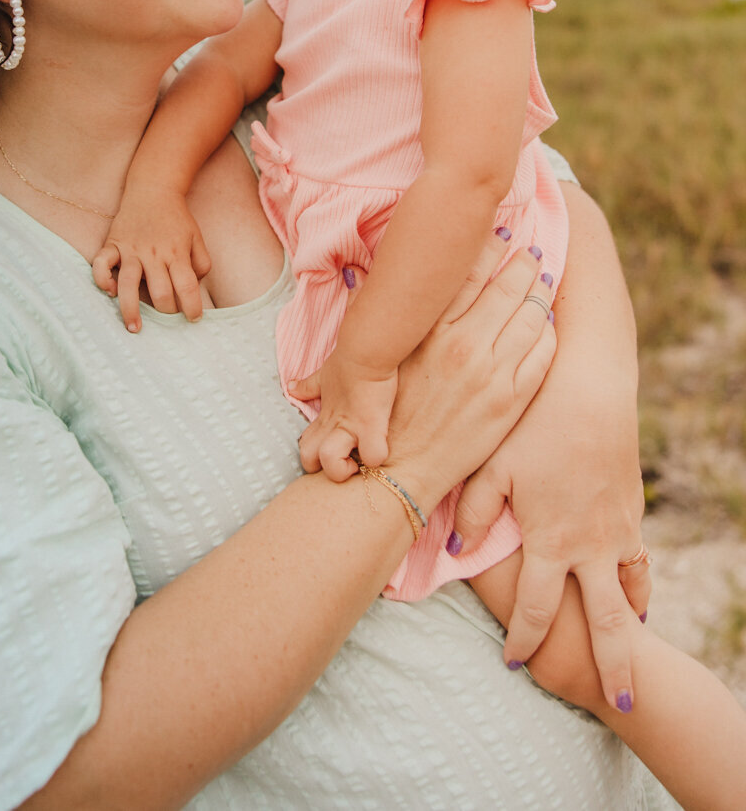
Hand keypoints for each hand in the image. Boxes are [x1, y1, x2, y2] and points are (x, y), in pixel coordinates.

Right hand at [91, 186, 211, 332]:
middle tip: (168, 318)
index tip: (194, 318)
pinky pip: (101, 263)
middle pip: (160, 292)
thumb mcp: (196, 238)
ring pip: (129, 284)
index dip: (193, 307)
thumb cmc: (176, 218)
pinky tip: (109, 291)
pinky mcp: (113, 244)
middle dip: (166, 312)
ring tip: (135, 328)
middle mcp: (154, 254)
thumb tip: (194, 289)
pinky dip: (102, 279)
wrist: (153, 189)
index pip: (187, 287)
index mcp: (177, 253)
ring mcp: (131, 249)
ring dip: (131, 310)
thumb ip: (201, 264)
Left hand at [290, 352, 397, 480]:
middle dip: (324, 468)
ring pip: (332, 465)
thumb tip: (291, 386)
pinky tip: (379, 449)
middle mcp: (333, 426)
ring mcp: (351, 428)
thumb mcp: (323, 376)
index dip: (315, 456)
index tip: (333, 451)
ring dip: (343, 469)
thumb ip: (308, 386)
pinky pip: (373, 455)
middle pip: (309, 461)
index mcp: (324, 418)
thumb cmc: (347, 362)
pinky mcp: (372, 425)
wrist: (365, 350)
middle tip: (345, 460)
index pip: (306, 447)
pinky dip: (376, 456)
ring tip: (358, 461)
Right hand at [382, 236, 555, 513]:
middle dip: (524, 263)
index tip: (499, 232)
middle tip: (532, 251)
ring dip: (541, 293)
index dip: (487, 247)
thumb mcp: (380, 354)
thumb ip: (383, 311)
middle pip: (507, 288)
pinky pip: (543, 354)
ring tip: (544, 281)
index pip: (468, 273)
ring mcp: (491, 374)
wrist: (400, 469)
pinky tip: (545, 324)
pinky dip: (548, 333)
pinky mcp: (511, 401)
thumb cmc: (386, 408)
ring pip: (531, 316)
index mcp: (430, 331)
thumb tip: (360, 269)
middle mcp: (463, 346)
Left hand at [450, 243, 646, 707]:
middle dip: (613, 667)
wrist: (591, 388)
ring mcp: (617, 529)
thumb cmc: (533, 422)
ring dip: (631, 628)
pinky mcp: (631, 510)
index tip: (515, 662)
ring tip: (628, 655)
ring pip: (630, 592)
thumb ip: (473, 511)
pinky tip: (636, 597)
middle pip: (606, 623)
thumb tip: (454, 547)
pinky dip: (639, 584)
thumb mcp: (491, 464)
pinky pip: (639, 559)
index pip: (538, 609)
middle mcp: (590, 545)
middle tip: (620, 705)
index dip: (526, 641)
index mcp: (551, 540)